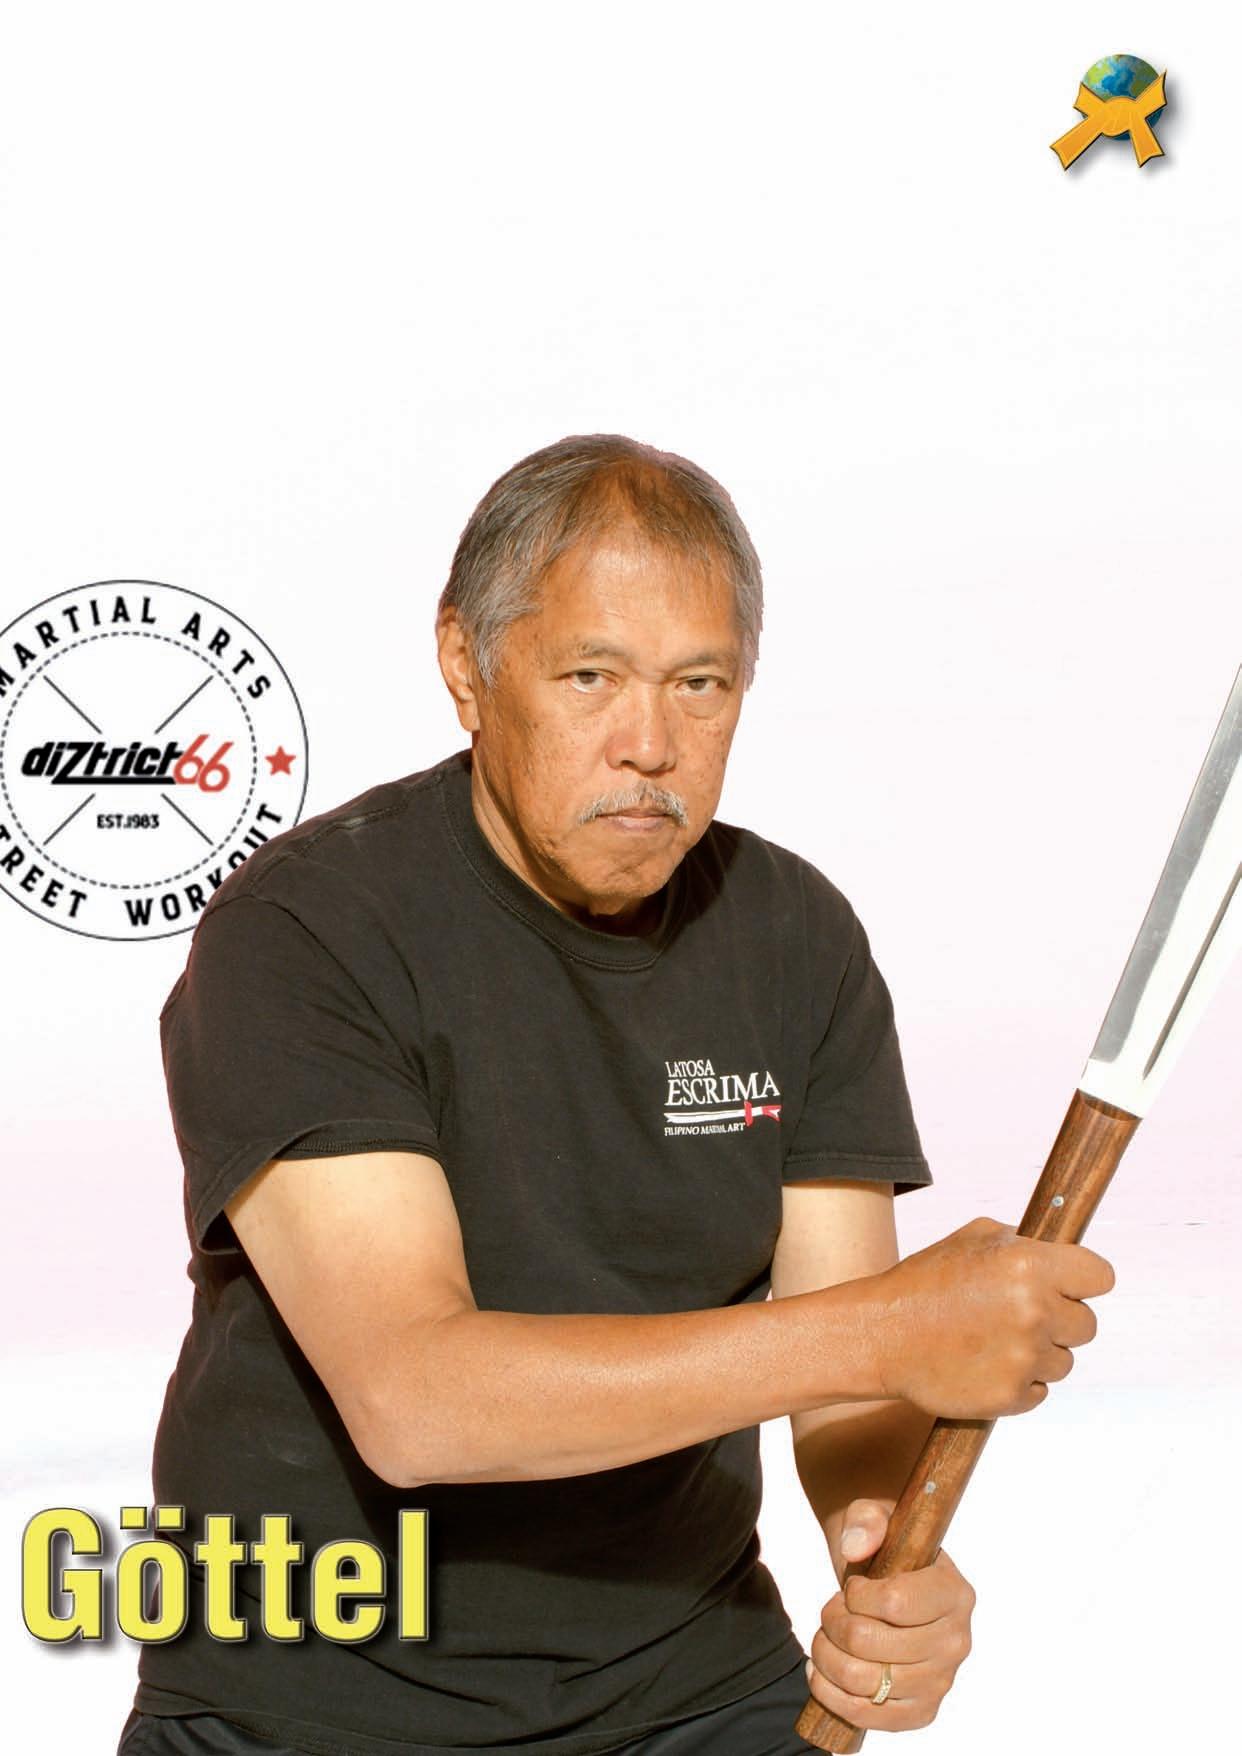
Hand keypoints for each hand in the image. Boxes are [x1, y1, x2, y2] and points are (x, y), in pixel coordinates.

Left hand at [804, 1497, 974, 1732]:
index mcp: (955, 1593)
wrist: (887, 1585)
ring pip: (864, 1681)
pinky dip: (833, 1697)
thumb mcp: (873, 1517)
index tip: (852, 1588)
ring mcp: (941, 1681)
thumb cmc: (885, 1551)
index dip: (857, 1596)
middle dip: (833, 1624)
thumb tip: (855, 1545)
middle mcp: (957, 1641)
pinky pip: (870, 1717)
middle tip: (830, 1612)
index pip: (895, 1603)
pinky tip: (821, 1673)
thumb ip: (865, 1520)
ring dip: (827, 1658)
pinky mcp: (921, 1710)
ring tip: (824, 1638)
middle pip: (871, 1644)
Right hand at [865, 1216, 1113, 1418]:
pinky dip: (1019, 1381)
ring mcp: (1025, 1357)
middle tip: (1019, 1315)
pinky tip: (985, 1364)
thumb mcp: (973, 1238)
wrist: (883, 1336)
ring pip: (1065, 1361)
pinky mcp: (1013, 1396)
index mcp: (1029, 1265)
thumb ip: (1025, 1242)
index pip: (1101, 1276)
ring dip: (1039, 1354)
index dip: (1084, 1281)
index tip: (1070, 1286)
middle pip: (1088, 1324)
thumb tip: (1064, 1252)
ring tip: (993, 1340)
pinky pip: (1041, 1390)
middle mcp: (1035, 1311)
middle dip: (1060, 1320)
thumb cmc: (926, 1282)